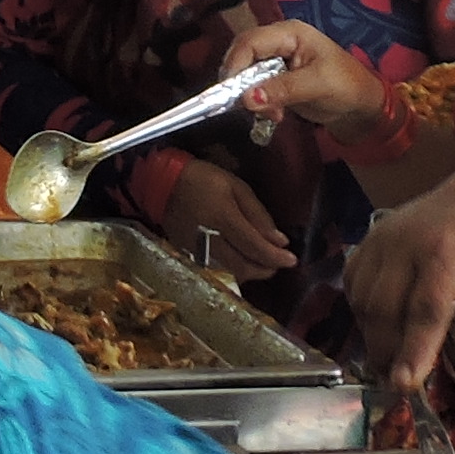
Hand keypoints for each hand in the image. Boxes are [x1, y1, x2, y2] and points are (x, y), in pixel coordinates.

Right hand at [144, 157, 297, 279]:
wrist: (162, 183)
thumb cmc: (203, 179)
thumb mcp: (236, 186)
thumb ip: (258, 214)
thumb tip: (279, 240)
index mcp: (223, 218)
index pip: (254, 246)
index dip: (275, 257)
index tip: (292, 259)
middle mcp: (210, 239)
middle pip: (243, 267)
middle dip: (265, 269)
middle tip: (278, 263)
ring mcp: (196, 251)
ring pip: (229, 274)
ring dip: (250, 273)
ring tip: (263, 264)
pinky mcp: (188, 255)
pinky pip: (216, 271)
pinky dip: (233, 272)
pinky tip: (241, 263)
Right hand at [222, 20, 390, 142]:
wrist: (361, 106)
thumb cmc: (346, 86)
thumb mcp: (317, 85)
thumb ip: (282, 89)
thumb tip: (246, 99)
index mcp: (289, 33)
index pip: (250, 41)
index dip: (235, 64)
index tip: (230, 91)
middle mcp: (278, 42)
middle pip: (242, 55)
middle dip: (240, 82)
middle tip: (244, 106)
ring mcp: (276, 61)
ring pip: (245, 73)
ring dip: (249, 96)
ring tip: (270, 114)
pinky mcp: (275, 79)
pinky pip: (254, 88)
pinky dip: (258, 103)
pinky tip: (274, 116)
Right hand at [342, 160, 454, 393]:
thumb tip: (451, 369)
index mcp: (446, 256)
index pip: (424, 311)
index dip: (413, 350)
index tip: (404, 384)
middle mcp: (406, 245)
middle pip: (383, 309)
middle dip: (386, 351)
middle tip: (397, 379)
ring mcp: (382, 239)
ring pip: (362, 299)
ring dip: (372, 333)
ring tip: (390, 354)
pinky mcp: (370, 238)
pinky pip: (353, 282)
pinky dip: (361, 309)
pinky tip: (380, 321)